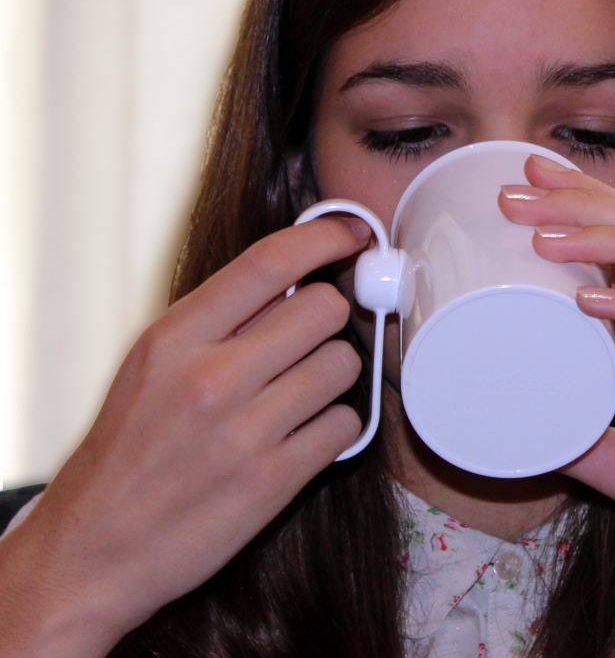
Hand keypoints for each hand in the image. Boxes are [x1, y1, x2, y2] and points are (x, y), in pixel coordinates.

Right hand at [0, 216, 369, 657]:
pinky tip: (302, 434)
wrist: (93, 550)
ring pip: (344, 363)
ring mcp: (245, 433)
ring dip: (332, 374)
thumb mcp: (153, 364)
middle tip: (307, 338)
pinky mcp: (273, 482)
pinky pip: (346, 425)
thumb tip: (295, 277)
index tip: (352, 233)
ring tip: (298, 392)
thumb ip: (220, 318)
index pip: (269, 261)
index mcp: (174, 338)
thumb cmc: (128, 448)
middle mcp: (211, 379)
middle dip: (326, 317)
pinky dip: (335, 426)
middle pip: (324, 307)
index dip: (325, 236)